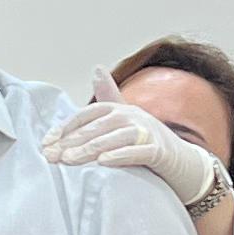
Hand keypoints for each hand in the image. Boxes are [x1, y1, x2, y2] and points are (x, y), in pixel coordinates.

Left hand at [40, 71, 219, 208]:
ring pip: (115, 137)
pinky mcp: (161, 151)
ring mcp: (149, 132)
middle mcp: (134, 116)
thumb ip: (110, 99)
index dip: (67, 127)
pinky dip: (122, 155)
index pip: (89, 114)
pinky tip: (104, 162)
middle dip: (71, 141)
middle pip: (98, 126)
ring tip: (69, 160)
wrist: (186, 165)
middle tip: (50, 156)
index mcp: (122, 109)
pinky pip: (139, 152)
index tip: (46, 142)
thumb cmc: (150, 144)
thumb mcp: (128, 122)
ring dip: (90, 148)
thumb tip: (97, 68)